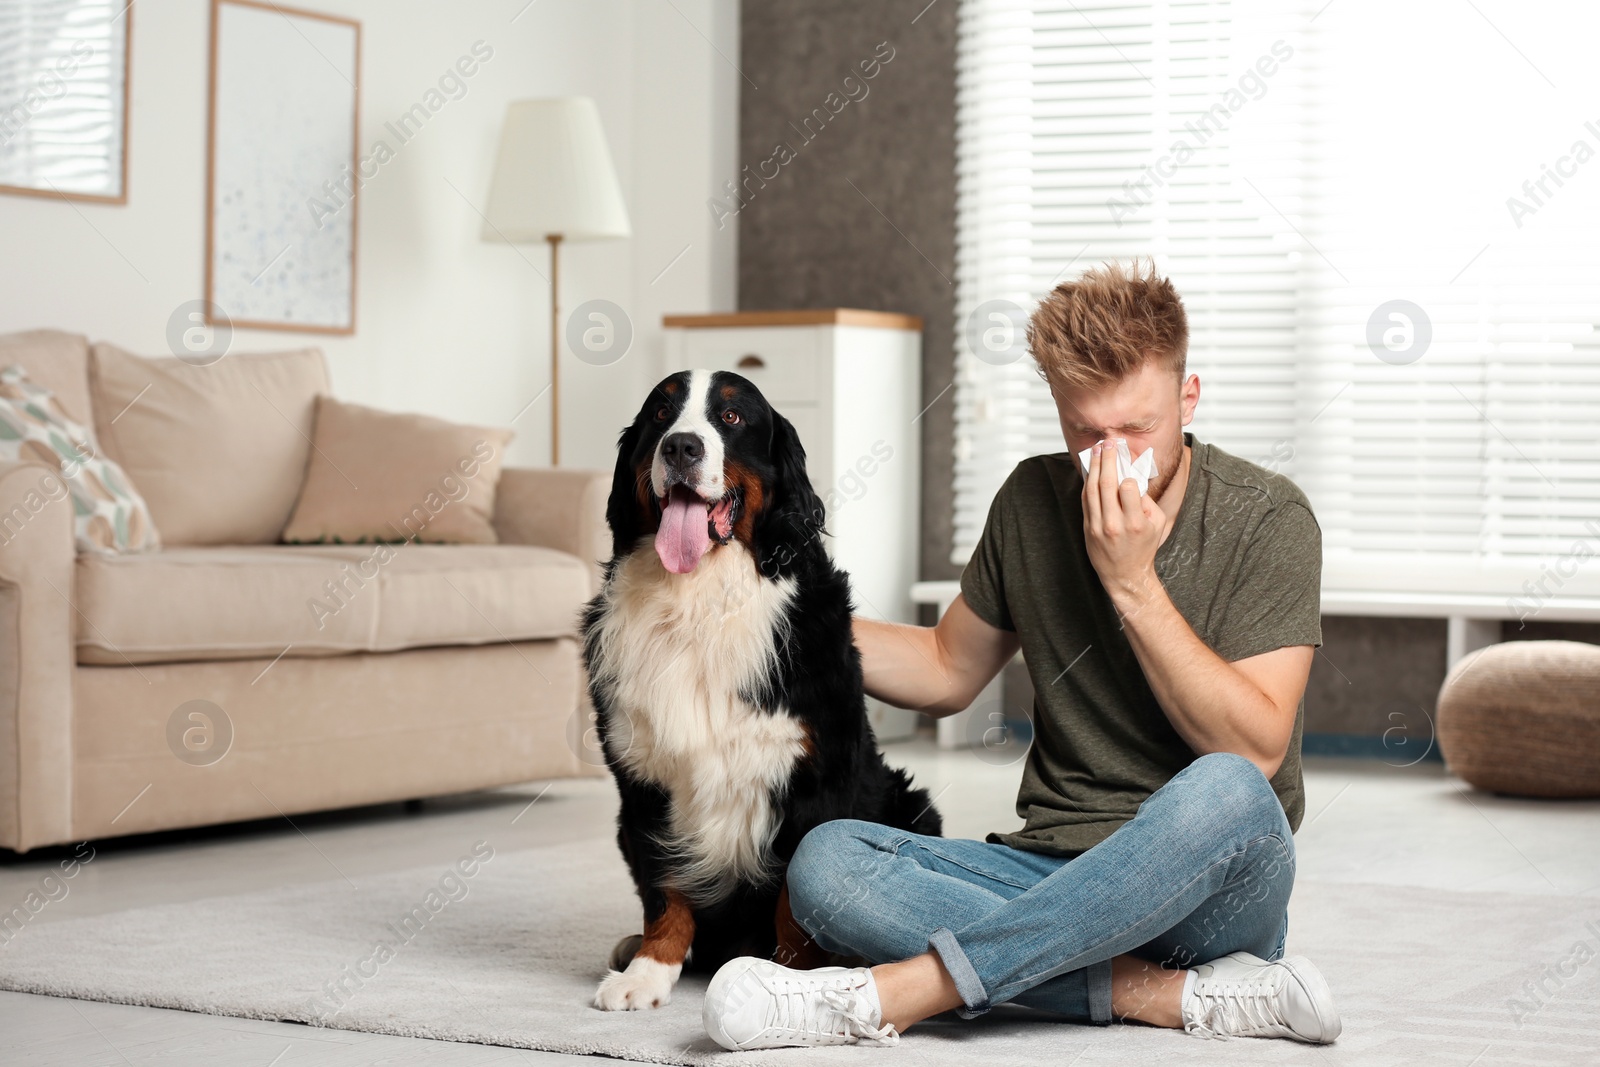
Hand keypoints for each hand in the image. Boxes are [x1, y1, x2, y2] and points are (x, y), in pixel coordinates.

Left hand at [1082, 439, 1168, 609]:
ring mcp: (1098, 527)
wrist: (1125, 574)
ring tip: (1097, 450)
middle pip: (1106, 484)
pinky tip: (1091, 469)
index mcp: (1135, 523)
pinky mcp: (1088, 528)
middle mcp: (1114, 524)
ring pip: (1092, 490)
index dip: (1126, 473)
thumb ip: (1147, 500)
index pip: (1127, 488)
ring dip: (1094, 467)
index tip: (1126, 459)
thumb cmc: (1144, 546)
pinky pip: (1085, 500)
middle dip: (1107, 459)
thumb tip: (1133, 474)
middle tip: (1107, 442)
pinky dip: (1087, 482)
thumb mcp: (1157, 523)